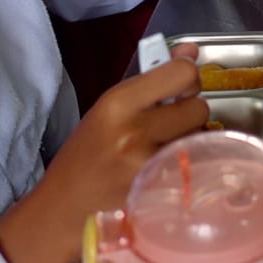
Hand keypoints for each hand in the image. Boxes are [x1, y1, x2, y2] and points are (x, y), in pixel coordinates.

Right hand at [0, 44, 205, 262]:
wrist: (62, 211)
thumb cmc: (86, 157)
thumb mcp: (109, 110)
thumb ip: (152, 80)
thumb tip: (190, 52)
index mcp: (118, 103)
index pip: (181, 73)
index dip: (188, 77)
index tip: (180, 88)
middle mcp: (134, 132)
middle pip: (198, 107)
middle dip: (190, 113)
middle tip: (169, 123)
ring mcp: (148, 165)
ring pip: (200, 137)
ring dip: (190, 140)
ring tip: (163, 149)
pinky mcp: (158, 192)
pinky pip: (195, 166)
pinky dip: (187, 164)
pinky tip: (166, 169)